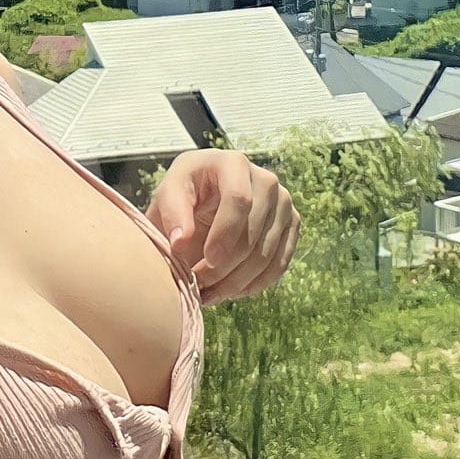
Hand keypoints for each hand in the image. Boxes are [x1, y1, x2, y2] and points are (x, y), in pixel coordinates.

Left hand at [147, 151, 300, 304]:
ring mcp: (283, 203)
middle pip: (253, 233)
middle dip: (225, 267)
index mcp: (234, 163)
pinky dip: (256, 284)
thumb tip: (180, 242)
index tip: (204, 261)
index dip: (224, 235)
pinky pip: (279, 263)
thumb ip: (171, 213)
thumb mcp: (168, 195)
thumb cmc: (184, 193)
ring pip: (266, 254)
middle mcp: (266, 180)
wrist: (204, 197)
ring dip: (237, 282)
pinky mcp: (292, 224)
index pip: (239, 200)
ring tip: (209, 295)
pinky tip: (231, 292)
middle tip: (198, 287)